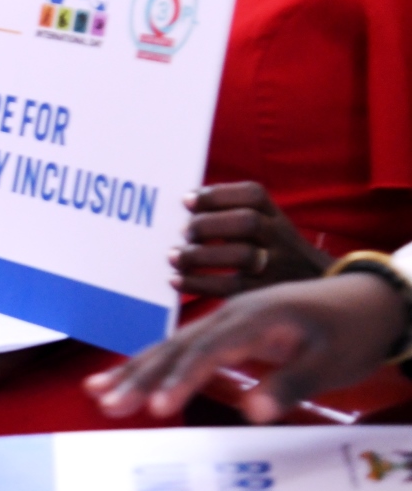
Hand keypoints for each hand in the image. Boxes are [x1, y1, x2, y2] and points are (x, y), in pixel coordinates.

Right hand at [85, 272, 405, 421]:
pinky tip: (127, 375)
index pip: (207, 351)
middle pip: (175, 346)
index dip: (180, 380)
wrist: (363, 299)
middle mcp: (228, 314)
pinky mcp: (223, 328)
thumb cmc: (348, 332)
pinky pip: (180, 345)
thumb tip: (252, 413)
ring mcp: (222, 319)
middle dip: (139, 376)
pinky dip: (150, 362)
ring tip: (98, 392)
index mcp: (253, 317)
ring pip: (169, 345)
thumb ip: (288, 385)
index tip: (158, 408)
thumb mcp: (330, 363)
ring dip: (133, 369)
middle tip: (108, 403)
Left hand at [172, 182, 332, 296]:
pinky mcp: (266, 295)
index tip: (186, 200)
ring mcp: (277, 267)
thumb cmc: (272, 249)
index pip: (253, 195)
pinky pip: (232, 288)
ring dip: (200, 255)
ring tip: (173, 257)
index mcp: (275, 216)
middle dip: (209, 224)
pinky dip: (199, 283)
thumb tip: (183, 207)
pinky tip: (175, 280)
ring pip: (242, 256)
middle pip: (248, 222)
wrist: (315, 284)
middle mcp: (280, 238)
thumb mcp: (266, 224)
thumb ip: (231, 213)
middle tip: (183, 231)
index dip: (217, 194)